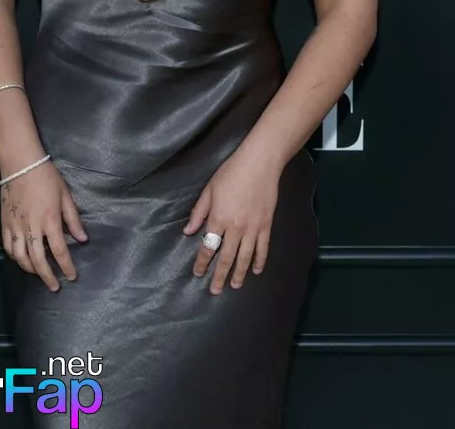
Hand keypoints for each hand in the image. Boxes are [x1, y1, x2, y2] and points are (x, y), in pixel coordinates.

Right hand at [0, 161, 87, 289]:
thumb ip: (73, 219)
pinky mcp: (5, 222)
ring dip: (30, 270)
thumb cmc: (46, 176)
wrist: (21, 163)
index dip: (66, 267)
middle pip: (39, 260)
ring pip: (21, 257)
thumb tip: (82, 239)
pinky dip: (14, 257)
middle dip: (47, 277)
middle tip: (54, 287)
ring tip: (38, 274)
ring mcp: (16, 226)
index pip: (60, 251)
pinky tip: (21, 260)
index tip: (71, 276)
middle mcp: (32, 227)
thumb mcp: (66, 195)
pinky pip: (8, 246)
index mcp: (50, 220)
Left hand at [182, 145, 281, 293]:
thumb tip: (188, 232)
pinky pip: (263, 248)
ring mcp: (253, 228)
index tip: (198, 273)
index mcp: (218, 219)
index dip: (202, 262)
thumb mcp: (209, 190)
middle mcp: (235, 228)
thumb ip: (199, 212)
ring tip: (235, 286)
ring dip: (239, 273)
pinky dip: (259, 261)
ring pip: (245, 257)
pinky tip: (256, 270)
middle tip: (215, 291)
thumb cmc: (231, 173)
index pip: (208, 247)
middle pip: (226, 258)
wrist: (259, 164)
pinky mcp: (266, 225)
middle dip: (219, 276)